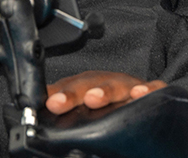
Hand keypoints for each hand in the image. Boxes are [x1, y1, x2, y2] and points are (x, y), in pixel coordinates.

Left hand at [45, 70, 166, 114]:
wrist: (142, 94)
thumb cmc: (108, 99)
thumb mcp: (83, 98)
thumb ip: (62, 100)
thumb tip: (35, 104)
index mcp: (86, 85)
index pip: (69, 88)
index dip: (60, 95)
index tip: (50, 105)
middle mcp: (106, 83)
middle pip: (89, 85)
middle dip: (77, 93)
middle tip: (64, 102)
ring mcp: (129, 86)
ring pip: (117, 85)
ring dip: (106, 91)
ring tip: (94, 98)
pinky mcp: (152, 91)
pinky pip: (152, 88)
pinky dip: (148, 90)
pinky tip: (140, 95)